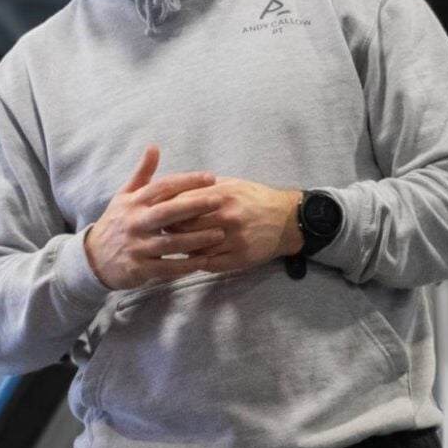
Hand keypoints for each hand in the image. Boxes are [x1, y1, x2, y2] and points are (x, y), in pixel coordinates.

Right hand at [83, 146, 228, 289]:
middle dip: (194, 205)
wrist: (93, 258)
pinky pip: (167, 268)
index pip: (162, 186)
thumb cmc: (117, 222)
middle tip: (219, 200)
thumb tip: (154, 146)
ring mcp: (136, 246)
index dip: (187, 181)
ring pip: (170, 242)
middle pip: (167, 212)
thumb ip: (143, 173)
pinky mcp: (139, 269)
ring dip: (196, 239)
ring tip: (220, 234)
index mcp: (134, 202)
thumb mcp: (124, 196)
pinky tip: (206, 260)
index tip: (211, 177)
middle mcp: (134, 222)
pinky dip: (186, 265)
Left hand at [169, 178, 304, 273]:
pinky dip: (198, 261)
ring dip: (183, 248)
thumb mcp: (230, 184)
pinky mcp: (240, 258)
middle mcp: (227, 218)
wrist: (287, 219)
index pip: (181, 204)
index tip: (160, 213)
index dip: (167, 210)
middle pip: (184, 228)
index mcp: (222, 196)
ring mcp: (234, 240)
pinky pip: (209, 264)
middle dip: (171, 230)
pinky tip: (195, 257)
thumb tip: (170, 190)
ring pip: (194, 248)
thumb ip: (202, 187)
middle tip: (164, 231)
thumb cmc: (254, 199)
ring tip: (177, 245)